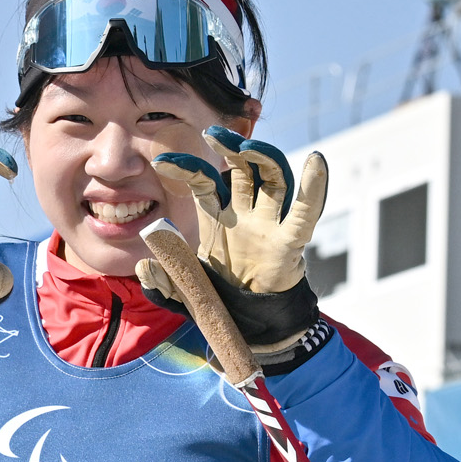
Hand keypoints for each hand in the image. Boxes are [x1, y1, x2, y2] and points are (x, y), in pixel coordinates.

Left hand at [136, 135, 327, 343]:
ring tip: (249, 147)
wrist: (251, 326)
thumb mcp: (184, 294)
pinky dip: (314, 189)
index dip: (187, 169)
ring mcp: (268, 226)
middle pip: (243, 170)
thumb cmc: (221, 302)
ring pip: (273, 180)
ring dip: (264, 159)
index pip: (205, 183)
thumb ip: (163, 283)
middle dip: (230, 149)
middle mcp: (245, 215)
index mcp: (218, 220)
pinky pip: (303, 213)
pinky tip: (316, 163)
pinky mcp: (289, 243)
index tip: (161, 162)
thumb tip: (144, 267)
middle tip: (214, 135)